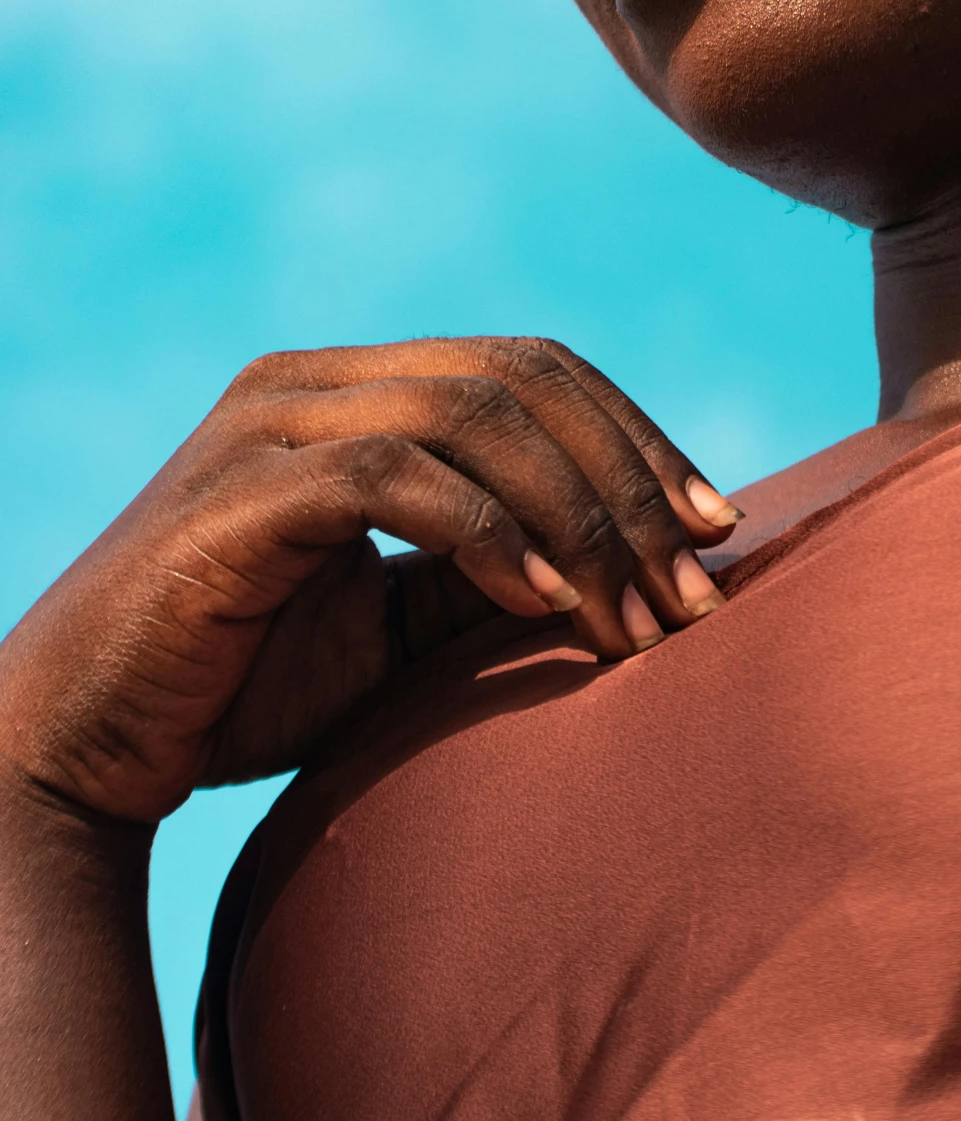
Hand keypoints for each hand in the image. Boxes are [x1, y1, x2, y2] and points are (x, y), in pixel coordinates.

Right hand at [0, 337, 738, 823]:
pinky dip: (486, 534)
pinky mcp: (240, 495)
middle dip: (628, 478)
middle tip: (697, 587)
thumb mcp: (396, 629)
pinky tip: (546, 605)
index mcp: (353, 389)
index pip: (531, 371)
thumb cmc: (237, 687)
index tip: (715, 530)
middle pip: (521, 378)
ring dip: (577, 518)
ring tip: (636, 617)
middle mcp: (312, 383)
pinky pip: (392, 475)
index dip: (636, 438)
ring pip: (471, 416)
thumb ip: (489, 581)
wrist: (84, 749)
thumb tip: (630, 576)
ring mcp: (269, 428)